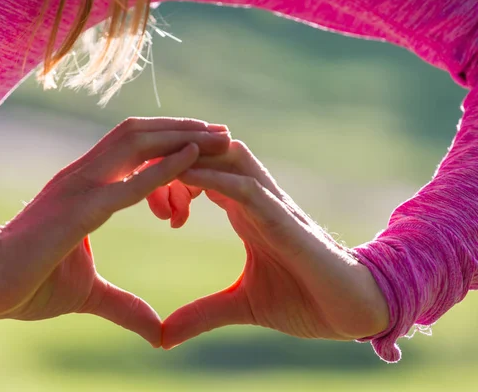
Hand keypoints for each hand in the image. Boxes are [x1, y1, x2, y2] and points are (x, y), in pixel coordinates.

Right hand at [0, 117, 229, 346]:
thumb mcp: (89, 293)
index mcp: (85, 186)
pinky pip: (128, 183)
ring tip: (220, 137)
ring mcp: (80, 187)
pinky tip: (194, 157)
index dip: (169, 141)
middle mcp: (83, 176)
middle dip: (184, 129)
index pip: (133, 148)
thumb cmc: (29, 283)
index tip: (206, 145)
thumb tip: (156, 330)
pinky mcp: (79, 210)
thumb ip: (124, 304)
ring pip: (137, 144)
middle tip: (224, 132)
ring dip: (181, 137)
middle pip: (140, 134)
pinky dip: (163, 168)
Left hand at [162, 140, 388, 348]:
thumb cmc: (304, 300)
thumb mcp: (241, 306)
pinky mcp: (283, 219)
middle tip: (138, 177)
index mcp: (244, 209)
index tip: (145, 200)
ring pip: (227, 157)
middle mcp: (255, 198)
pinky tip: (182, 179)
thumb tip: (162, 337)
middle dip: (171, 155)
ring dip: (189, 156)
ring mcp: (270, 204)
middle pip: (209, 152)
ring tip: (151, 167)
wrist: (352, 310)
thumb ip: (202, 314)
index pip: (201, 171)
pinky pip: (245, 187)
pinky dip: (213, 178)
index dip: (168, 176)